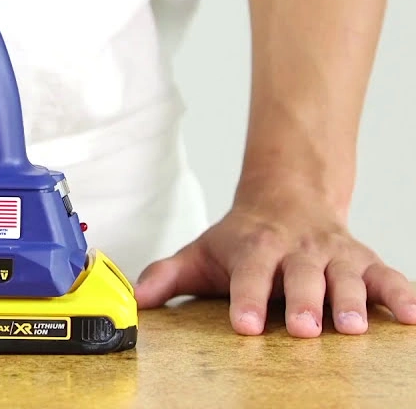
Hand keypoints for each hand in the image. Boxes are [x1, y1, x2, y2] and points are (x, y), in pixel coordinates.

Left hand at [134, 193, 415, 336]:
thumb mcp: (201, 251)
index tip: (245, 325)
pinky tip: (412, 318)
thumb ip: (168, 276)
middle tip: (304, 329)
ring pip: (347, 276)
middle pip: (302, 275)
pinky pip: (390, 277)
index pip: (249, 272)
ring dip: (352, 300)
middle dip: (303, 301)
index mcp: (255, 246)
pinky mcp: (365, 261)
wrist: (287, 196)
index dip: (247, 298)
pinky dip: (404, 295)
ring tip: (352, 326)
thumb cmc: (242, 237)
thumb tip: (136, 300)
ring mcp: (334, 255)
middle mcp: (298, 249)